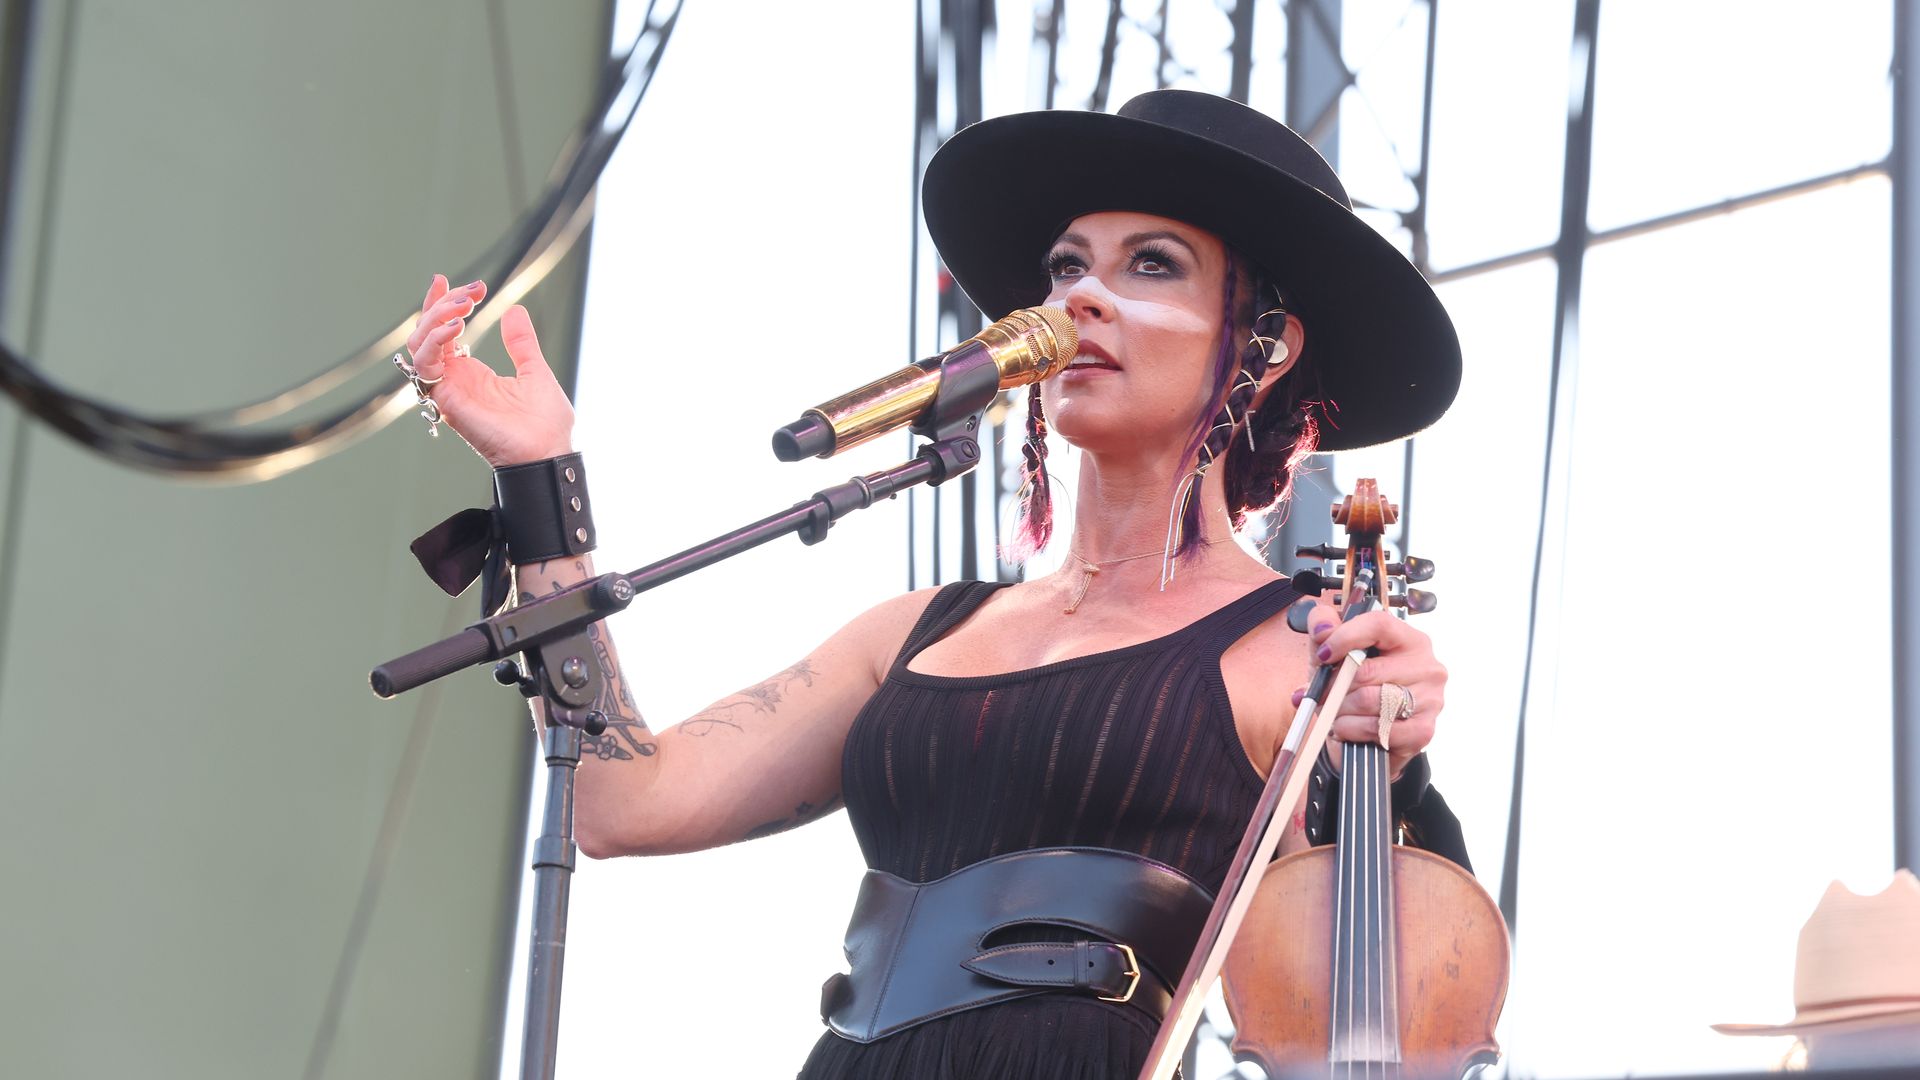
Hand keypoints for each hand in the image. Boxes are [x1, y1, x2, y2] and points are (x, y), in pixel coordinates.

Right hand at [406, 275, 576, 466]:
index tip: (455, 280)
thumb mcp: (534, 371)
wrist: (549, 452)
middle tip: (471, 292)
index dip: (442, 304)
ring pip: (419, 345)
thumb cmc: (545, 422)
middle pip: (426, 333)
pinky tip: (458, 327)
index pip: (443, 332)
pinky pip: (426, 366)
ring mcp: (449, 390)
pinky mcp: (447, 400)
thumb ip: (520, 343)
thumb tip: (514, 310)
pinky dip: (436, 341)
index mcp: (472, 373)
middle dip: (442, 304)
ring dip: (436, 318)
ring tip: (465, 306)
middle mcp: (455, 380)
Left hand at [1290, 601, 1443, 778]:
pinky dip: (1353, 730)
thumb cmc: (1349, 689)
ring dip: (1342, 710)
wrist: (1362, 737)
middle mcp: (1426, 665)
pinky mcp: (1423, 730)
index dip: (1344, 637)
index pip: (1379, 624)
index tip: (1323, 654)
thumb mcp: (1331, 654)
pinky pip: (1377, 728)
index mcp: (1408, 639)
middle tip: (1323, 694)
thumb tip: (1322, 629)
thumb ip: (1323, 628)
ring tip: (1336, 712)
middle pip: (1367, 670)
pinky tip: (1348, 728)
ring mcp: (1430, 699)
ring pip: (1369, 700)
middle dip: (1335, 686)